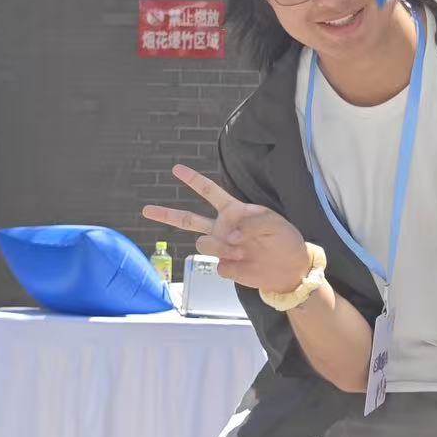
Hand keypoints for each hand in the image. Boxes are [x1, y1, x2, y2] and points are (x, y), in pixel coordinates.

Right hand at [143, 166, 312, 291]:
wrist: (290, 267)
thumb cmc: (283, 238)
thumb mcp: (273, 222)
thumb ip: (248, 223)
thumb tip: (228, 236)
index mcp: (233, 210)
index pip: (209, 192)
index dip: (193, 180)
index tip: (176, 169)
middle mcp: (223, 227)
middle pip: (188, 220)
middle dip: (166, 214)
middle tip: (146, 209)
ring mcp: (222, 248)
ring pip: (203, 244)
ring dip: (221, 246)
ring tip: (242, 248)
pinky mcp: (225, 267)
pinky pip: (219, 265)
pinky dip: (234, 264)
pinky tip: (246, 263)